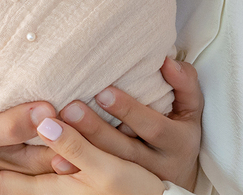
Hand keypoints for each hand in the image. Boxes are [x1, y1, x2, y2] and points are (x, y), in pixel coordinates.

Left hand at [0, 116, 164, 193]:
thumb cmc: (135, 192)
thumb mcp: (105, 168)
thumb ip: (72, 144)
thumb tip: (42, 120)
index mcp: (50, 190)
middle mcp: (51, 191)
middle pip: (3, 180)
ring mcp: (62, 188)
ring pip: (19, 174)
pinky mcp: (74, 182)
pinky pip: (37, 170)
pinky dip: (21, 158)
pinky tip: (23, 143)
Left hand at [54, 57, 201, 188]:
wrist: (179, 177)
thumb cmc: (180, 129)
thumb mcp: (190, 107)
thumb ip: (184, 82)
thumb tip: (165, 60)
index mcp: (178, 142)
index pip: (154, 127)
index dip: (130, 110)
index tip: (103, 92)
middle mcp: (158, 165)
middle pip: (124, 150)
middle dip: (96, 129)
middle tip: (70, 108)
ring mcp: (137, 179)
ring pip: (105, 167)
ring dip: (77, 150)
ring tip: (51, 129)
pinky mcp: (116, 185)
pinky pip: (92, 180)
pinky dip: (72, 169)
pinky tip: (51, 156)